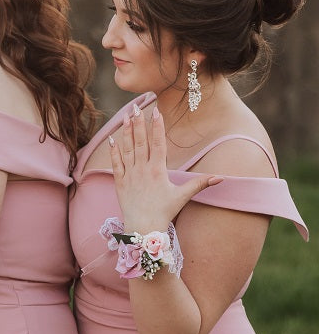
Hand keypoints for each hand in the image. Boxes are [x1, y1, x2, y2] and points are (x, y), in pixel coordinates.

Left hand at [110, 102, 218, 232]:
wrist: (143, 227)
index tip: (156, 112)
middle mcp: (142, 169)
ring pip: (127, 149)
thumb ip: (200, 183)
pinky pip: (116, 163)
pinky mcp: (119, 182)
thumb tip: (222, 177)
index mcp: (158, 170)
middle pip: (141, 142)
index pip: (158, 143)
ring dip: (126, 132)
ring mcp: (130, 175)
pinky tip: (112, 139)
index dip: (157, 127)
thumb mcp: (183, 196)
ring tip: (126, 116)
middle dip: (139, 123)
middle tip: (136, 107)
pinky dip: (114, 150)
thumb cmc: (164, 212)